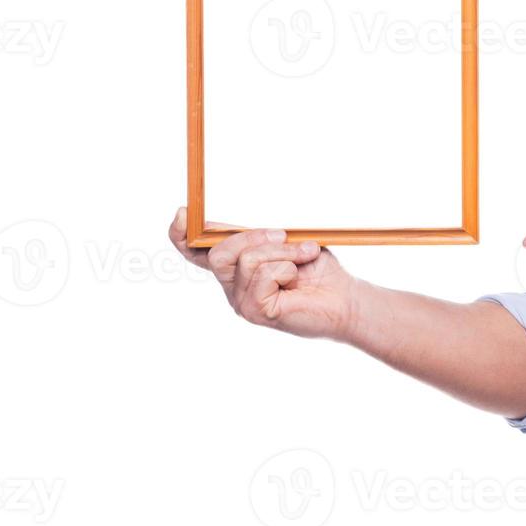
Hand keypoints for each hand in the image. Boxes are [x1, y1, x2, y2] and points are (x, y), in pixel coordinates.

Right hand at [168, 207, 358, 340]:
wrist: (345, 296)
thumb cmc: (316, 268)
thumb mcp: (282, 242)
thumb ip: (251, 236)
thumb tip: (213, 225)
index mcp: (234, 267)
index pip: (195, 252)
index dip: (181, 235)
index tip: (183, 214)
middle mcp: (231, 286)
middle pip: (219, 251)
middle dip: (254, 236)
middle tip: (284, 236)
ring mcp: (241, 301)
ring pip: (247, 259)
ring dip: (283, 252)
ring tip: (303, 258)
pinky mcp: (255, 311)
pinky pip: (264, 274)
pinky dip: (288, 268)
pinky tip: (297, 280)